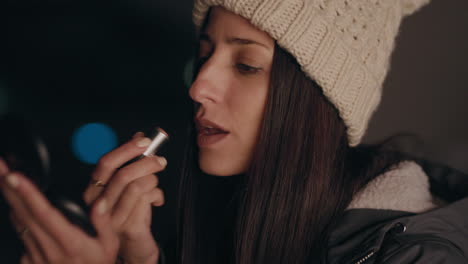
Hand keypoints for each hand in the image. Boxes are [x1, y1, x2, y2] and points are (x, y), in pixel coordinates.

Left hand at [0, 159, 118, 263]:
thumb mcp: (109, 246)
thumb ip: (104, 222)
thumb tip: (99, 200)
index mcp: (69, 243)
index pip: (43, 213)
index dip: (27, 192)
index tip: (14, 176)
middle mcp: (47, 249)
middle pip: (21, 212)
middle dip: (7, 186)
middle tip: (0, 165)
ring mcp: (34, 255)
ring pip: (17, 221)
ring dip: (10, 197)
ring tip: (3, 176)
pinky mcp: (28, 259)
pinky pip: (20, 232)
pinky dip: (17, 215)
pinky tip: (17, 203)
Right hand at [83, 132, 165, 263]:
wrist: (135, 247)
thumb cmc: (131, 214)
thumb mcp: (127, 187)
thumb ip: (130, 163)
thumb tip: (138, 137)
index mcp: (95, 191)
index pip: (105, 164)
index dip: (126, 149)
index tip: (143, 141)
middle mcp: (98, 204)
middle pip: (122, 174)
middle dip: (145, 162)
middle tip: (159, 160)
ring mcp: (112, 218)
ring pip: (137, 186)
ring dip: (153, 180)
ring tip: (156, 184)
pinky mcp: (128, 227)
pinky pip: (146, 200)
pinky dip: (157, 195)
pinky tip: (157, 200)